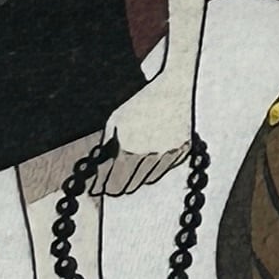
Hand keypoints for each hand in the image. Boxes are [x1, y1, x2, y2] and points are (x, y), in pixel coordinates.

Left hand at [94, 79, 194, 194]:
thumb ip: (106, 147)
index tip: (96, 188)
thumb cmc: (140, 103)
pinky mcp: (182, 153)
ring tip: (129, 174)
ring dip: (136, 179)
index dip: (101, 186)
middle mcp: (148, 156)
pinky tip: (148, 163)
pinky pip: (165, 171)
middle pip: (128, 185)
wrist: (173, 90)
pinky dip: (155, 170)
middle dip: (116, 186)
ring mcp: (168, 156)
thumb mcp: (115, 121)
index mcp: (128, 149)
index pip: (110, 180)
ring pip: (147, 181)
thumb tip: (97, 168)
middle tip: (110, 186)